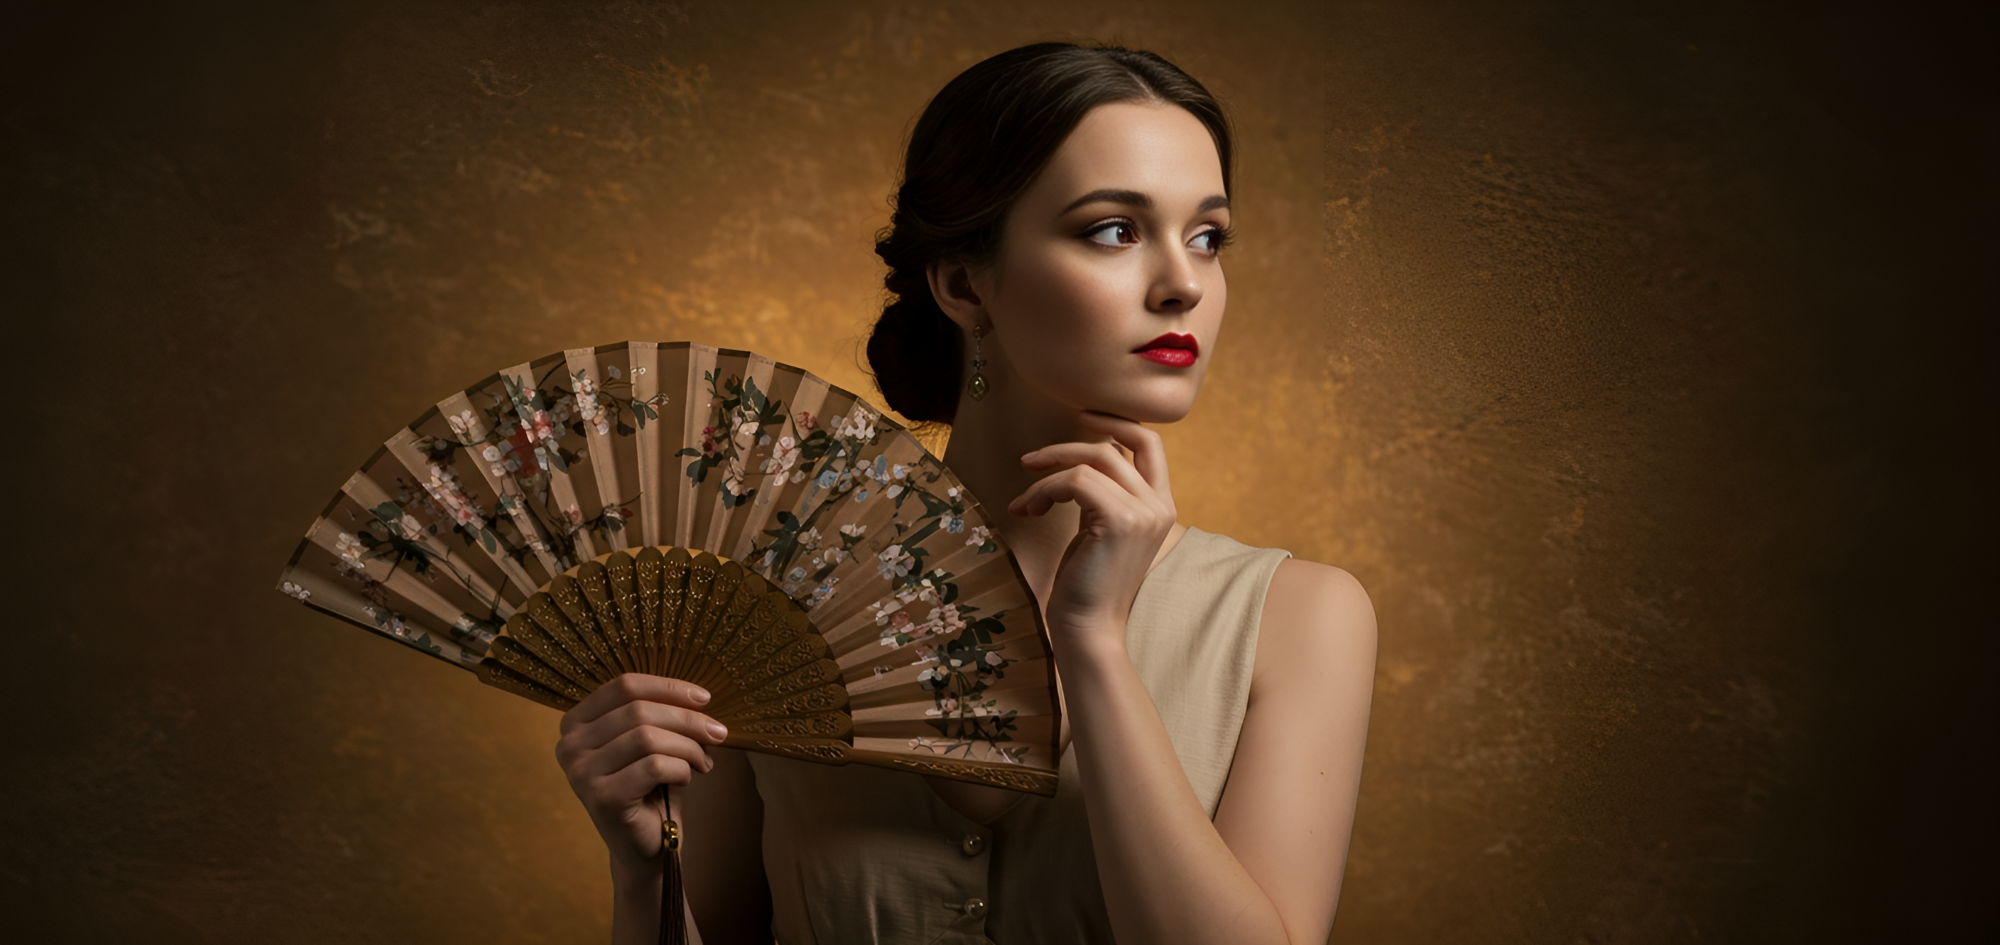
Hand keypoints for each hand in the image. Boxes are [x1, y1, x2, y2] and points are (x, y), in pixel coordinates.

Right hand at [555, 674, 729, 866]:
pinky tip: (688, 778)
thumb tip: (699, 696)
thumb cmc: (650, 786)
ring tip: (704, 761)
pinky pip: (653, 767)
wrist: (644, 844)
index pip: (623, 685)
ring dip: (688, 747)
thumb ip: (660, 713)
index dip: (668, 687)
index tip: (704, 698)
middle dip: (688, 719)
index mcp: (576, 722)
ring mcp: (581, 773)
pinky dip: (682, 769)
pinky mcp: (601, 798)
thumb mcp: (651, 741)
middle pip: (638, 710)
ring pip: (647, 737)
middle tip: (718, 732)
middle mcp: (569, 746)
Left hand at [1007, 411, 1177, 650]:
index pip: (1151, 444)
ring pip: (1090, 461)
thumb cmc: (1086, 583)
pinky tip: (1028, 511)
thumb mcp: (1099, 528)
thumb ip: (1102, 493)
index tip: (1083, 418)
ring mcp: (1144, 512)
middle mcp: (1160, 506)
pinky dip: (1044, 491)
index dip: (1118, 422)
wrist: (1088, 627)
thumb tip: (1083, 458)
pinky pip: (1075, 481)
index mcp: (1161, 506)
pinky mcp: (1119, 520)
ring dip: (1047, 474)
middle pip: (1114, 447)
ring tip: (1024, 500)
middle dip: (1067, 446)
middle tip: (1030, 459)